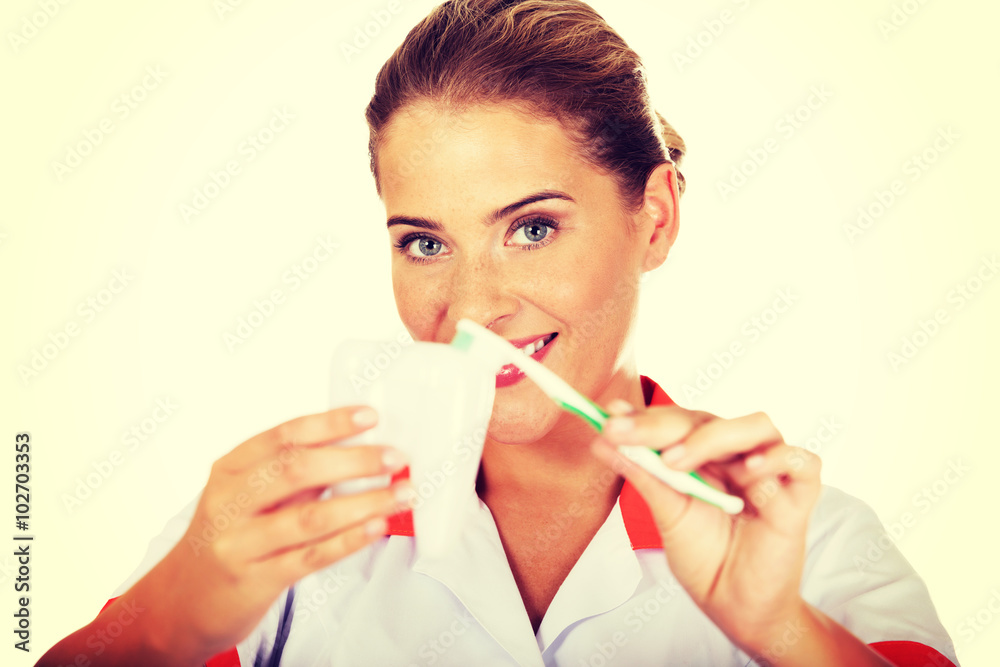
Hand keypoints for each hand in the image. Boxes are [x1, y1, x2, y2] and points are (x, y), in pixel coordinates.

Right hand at [144, 405, 413, 659]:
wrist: (180, 602)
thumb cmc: (227, 539)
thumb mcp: (245, 496)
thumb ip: (290, 476)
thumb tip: (355, 451)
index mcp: (230, 470)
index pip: (284, 436)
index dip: (330, 423)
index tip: (370, 416)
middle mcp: (230, 502)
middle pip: (297, 470)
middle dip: (354, 460)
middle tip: (396, 457)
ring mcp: (240, 543)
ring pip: (309, 516)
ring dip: (364, 502)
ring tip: (402, 493)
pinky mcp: (254, 580)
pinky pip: (310, 556)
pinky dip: (348, 539)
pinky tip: (376, 526)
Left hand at [591, 400, 821, 654]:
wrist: (734, 605)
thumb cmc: (705, 556)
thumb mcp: (667, 513)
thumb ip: (642, 474)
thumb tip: (600, 441)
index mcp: (706, 452)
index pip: (677, 420)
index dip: (644, 419)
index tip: (608, 420)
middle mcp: (738, 453)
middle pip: (710, 419)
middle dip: (663, 425)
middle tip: (626, 434)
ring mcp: (771, 471)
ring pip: (757, 426)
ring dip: (713, 438)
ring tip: (675, 462)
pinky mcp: (800, 496)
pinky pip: (803, 462)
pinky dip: (777, 459)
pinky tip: (749, 471)